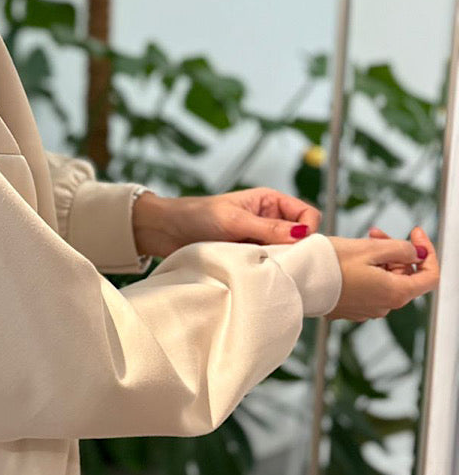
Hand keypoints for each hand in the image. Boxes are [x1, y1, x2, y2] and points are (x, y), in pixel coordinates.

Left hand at [131, 187, 321, 259]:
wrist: (167, 231)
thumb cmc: (198, 216)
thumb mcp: (234, 220)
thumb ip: (268, 228)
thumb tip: (302, 234)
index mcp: (270, 201)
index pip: (308, 215)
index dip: (308, 230)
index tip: (296, 245)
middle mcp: (269, 219)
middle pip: (300, 237)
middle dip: (294, 249)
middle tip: (277, 260)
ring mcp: (260, 239)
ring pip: (286, 254)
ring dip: (277, 261)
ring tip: (260, 264)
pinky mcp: (249, 255)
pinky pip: (268, 265)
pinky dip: (265, 269)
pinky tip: (254, 272)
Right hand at [327, 226, 438, 320]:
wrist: (295, 282)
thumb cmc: (327, 266)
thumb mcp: (369, 248)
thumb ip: (401, 249)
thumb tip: (416, 252)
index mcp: (394, 293)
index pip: (430, 276)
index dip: (428, 252)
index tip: (416, 234)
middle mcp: (383, 306)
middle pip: (405, 277)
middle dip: (397, 253)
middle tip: (377, 233)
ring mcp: (366, 309)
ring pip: (386, 280)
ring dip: (380, 260)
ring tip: (359, 242)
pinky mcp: (350, 308)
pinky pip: (368, 288)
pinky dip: (367, 271)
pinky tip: (350, 258)